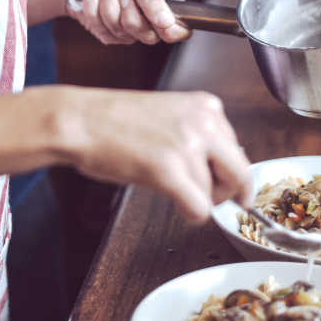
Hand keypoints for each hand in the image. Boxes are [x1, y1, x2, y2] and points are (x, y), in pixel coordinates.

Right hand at [42, 84, 252, 221]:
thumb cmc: (117, 120)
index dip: (228, 172)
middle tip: (213, 199)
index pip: (238, 149)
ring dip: (196, 199)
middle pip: (240, 174)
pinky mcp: (169, 171)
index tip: (222, 183)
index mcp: (207, 105)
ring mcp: (187, 146)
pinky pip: (199, 209)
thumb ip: (201, 133)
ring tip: (167, 185)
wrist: (81, 120)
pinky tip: (176, 205)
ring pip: (214, 195)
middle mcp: (203, 122)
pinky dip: (191, 214)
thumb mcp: (171, 114)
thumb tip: (227, 166)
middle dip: (229, 193)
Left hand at [65, 0, 190, 45]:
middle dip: (131, 15)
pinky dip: (94, 11)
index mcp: (165, 2)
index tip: (159, 22)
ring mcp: (130, 30)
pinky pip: (104, 32)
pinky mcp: (110, 35)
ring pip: (124, 33)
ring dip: (109, 8)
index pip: (181, 30)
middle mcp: (150, 19)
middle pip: (150, 36)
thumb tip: (167, 22)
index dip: (172, 31)